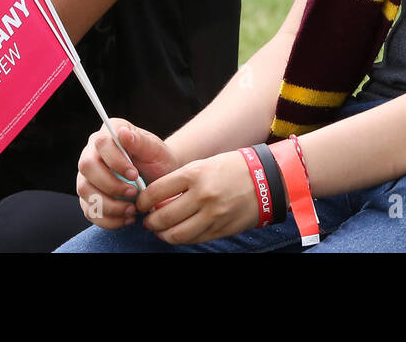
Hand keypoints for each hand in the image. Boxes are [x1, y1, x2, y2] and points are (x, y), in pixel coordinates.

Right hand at [76, 120, 180, 229]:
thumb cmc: (157, 160)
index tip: (134, 175)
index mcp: (109, 134)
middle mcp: (93, 152)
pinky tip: (127, 218)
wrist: (159, 179)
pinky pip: (89, 210)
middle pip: (86, 166)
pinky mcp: (88, 197)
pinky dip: (108, 219)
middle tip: (133, 193)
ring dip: (109, 205)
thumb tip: (122, 133)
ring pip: (84, 190)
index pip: (101, 143)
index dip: (115, 161)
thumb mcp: (155, 150)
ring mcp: (88, 176)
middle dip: (110, 184)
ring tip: (132, 210)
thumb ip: (140, 141)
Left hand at [134, 150, 260, 244]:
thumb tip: (157, 199)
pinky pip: (194, 240)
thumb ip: (180, 181)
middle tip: (148, 220)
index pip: (156, 191)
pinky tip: (178, 233)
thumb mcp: (204, 165)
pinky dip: (182, 239)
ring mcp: (212, 215)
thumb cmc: (231, 168)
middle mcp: (202, 196)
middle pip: (163, 217)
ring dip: (163, 234)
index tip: (140, 203)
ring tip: (160, 230)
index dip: (142, 201)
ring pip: (177, 234)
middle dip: (150, 221)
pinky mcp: (221, 229)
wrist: (266, 179)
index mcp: (195, 174)